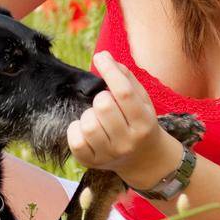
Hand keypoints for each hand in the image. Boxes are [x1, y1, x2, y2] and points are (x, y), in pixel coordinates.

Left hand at [67, 50, 176, 187]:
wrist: (144, 159)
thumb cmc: (140, 121)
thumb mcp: (142, 100)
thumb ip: (125, 77)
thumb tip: (104, 57)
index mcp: (144, 122)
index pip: (124, 93)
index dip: (109, 71)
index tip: (100, 57)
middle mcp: (128, 141)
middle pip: (103, 106)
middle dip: (101, 97)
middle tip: (105, 101)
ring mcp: (110, 155)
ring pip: (88, 124)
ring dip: (89, 114)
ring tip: (97, 117)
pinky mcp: (92, 162)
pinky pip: (75, 141)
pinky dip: (76, 129)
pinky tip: (86, 129)